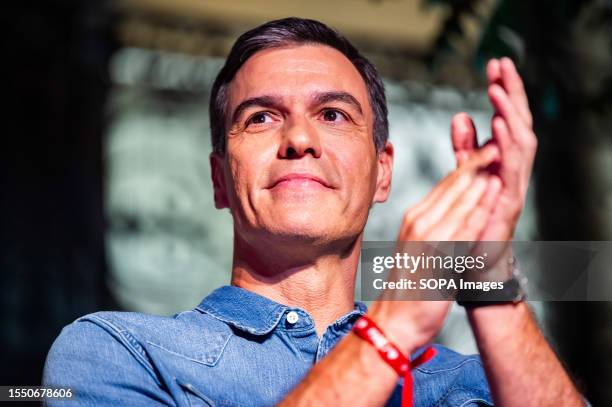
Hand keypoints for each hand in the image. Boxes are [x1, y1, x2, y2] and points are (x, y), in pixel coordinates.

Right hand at [370, 147, 501, 351]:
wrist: (393, 320)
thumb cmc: (409, 287)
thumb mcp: (421, 249)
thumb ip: (436, 227)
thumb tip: (455, 213)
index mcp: (416, 219)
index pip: (444, 187)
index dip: (466, 166)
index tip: (484, 150)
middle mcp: (419, 221)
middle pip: (451, 186)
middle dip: (476, 163)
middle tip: (496, 143)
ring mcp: (426, 236)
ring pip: (458, 199)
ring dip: (480, 177)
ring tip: (498, 156)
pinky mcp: (436, 253)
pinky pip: (463, 224)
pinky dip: (479, 205)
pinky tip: (492, 191)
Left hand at [451, 58, 536, 240]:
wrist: (478, 262)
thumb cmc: (474, 218)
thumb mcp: (466, 175)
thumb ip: (466, 148)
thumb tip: (461, 116)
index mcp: (503, 160)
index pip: (507, 118)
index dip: (503, 92)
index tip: (494, 65)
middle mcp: (514, 169)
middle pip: (518, 123)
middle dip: (511, 92)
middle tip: (501, 64)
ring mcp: (515, 184)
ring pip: (520, 141)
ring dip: (510, 112)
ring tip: (497, 87)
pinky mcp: (511, 201)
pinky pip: (513, 168)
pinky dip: (507, 144)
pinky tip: (499, 123)